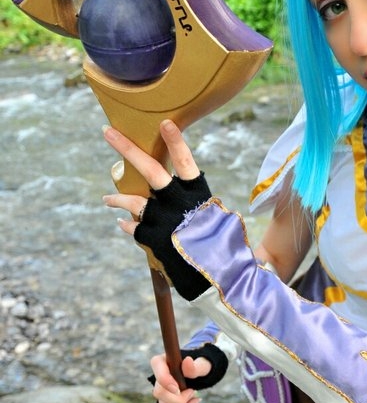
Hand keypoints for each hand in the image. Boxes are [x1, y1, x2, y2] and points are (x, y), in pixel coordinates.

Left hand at [103, 120, 211, 298]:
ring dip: (118, 198)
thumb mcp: (217, 218)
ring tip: (107, 198)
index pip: (186, 162)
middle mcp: (179, 204)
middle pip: (151, 170)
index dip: (176, 143)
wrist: (222, 278)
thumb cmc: (223, 247)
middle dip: (128, 149)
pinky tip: (124, 224)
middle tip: (107, 132)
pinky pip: (135, 228)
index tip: (165, 124)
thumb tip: (174, 196)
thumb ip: (194, 204)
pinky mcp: (154, 240)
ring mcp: (164, 221)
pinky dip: (129, 225)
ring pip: (134, 201)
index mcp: (199, 195)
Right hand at [150, 352, 211, 402]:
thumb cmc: (198, 366)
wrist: (198, 373)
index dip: (166, 382)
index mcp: (161, 363)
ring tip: (197, 400)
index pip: (157, 373)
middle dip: (179, 399)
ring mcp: (160, 394)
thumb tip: (188, 361)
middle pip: (159, 394)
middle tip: (193, 392)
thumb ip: (195, 366)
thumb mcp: (200, 364)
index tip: (178, 388)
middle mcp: (157, 379)